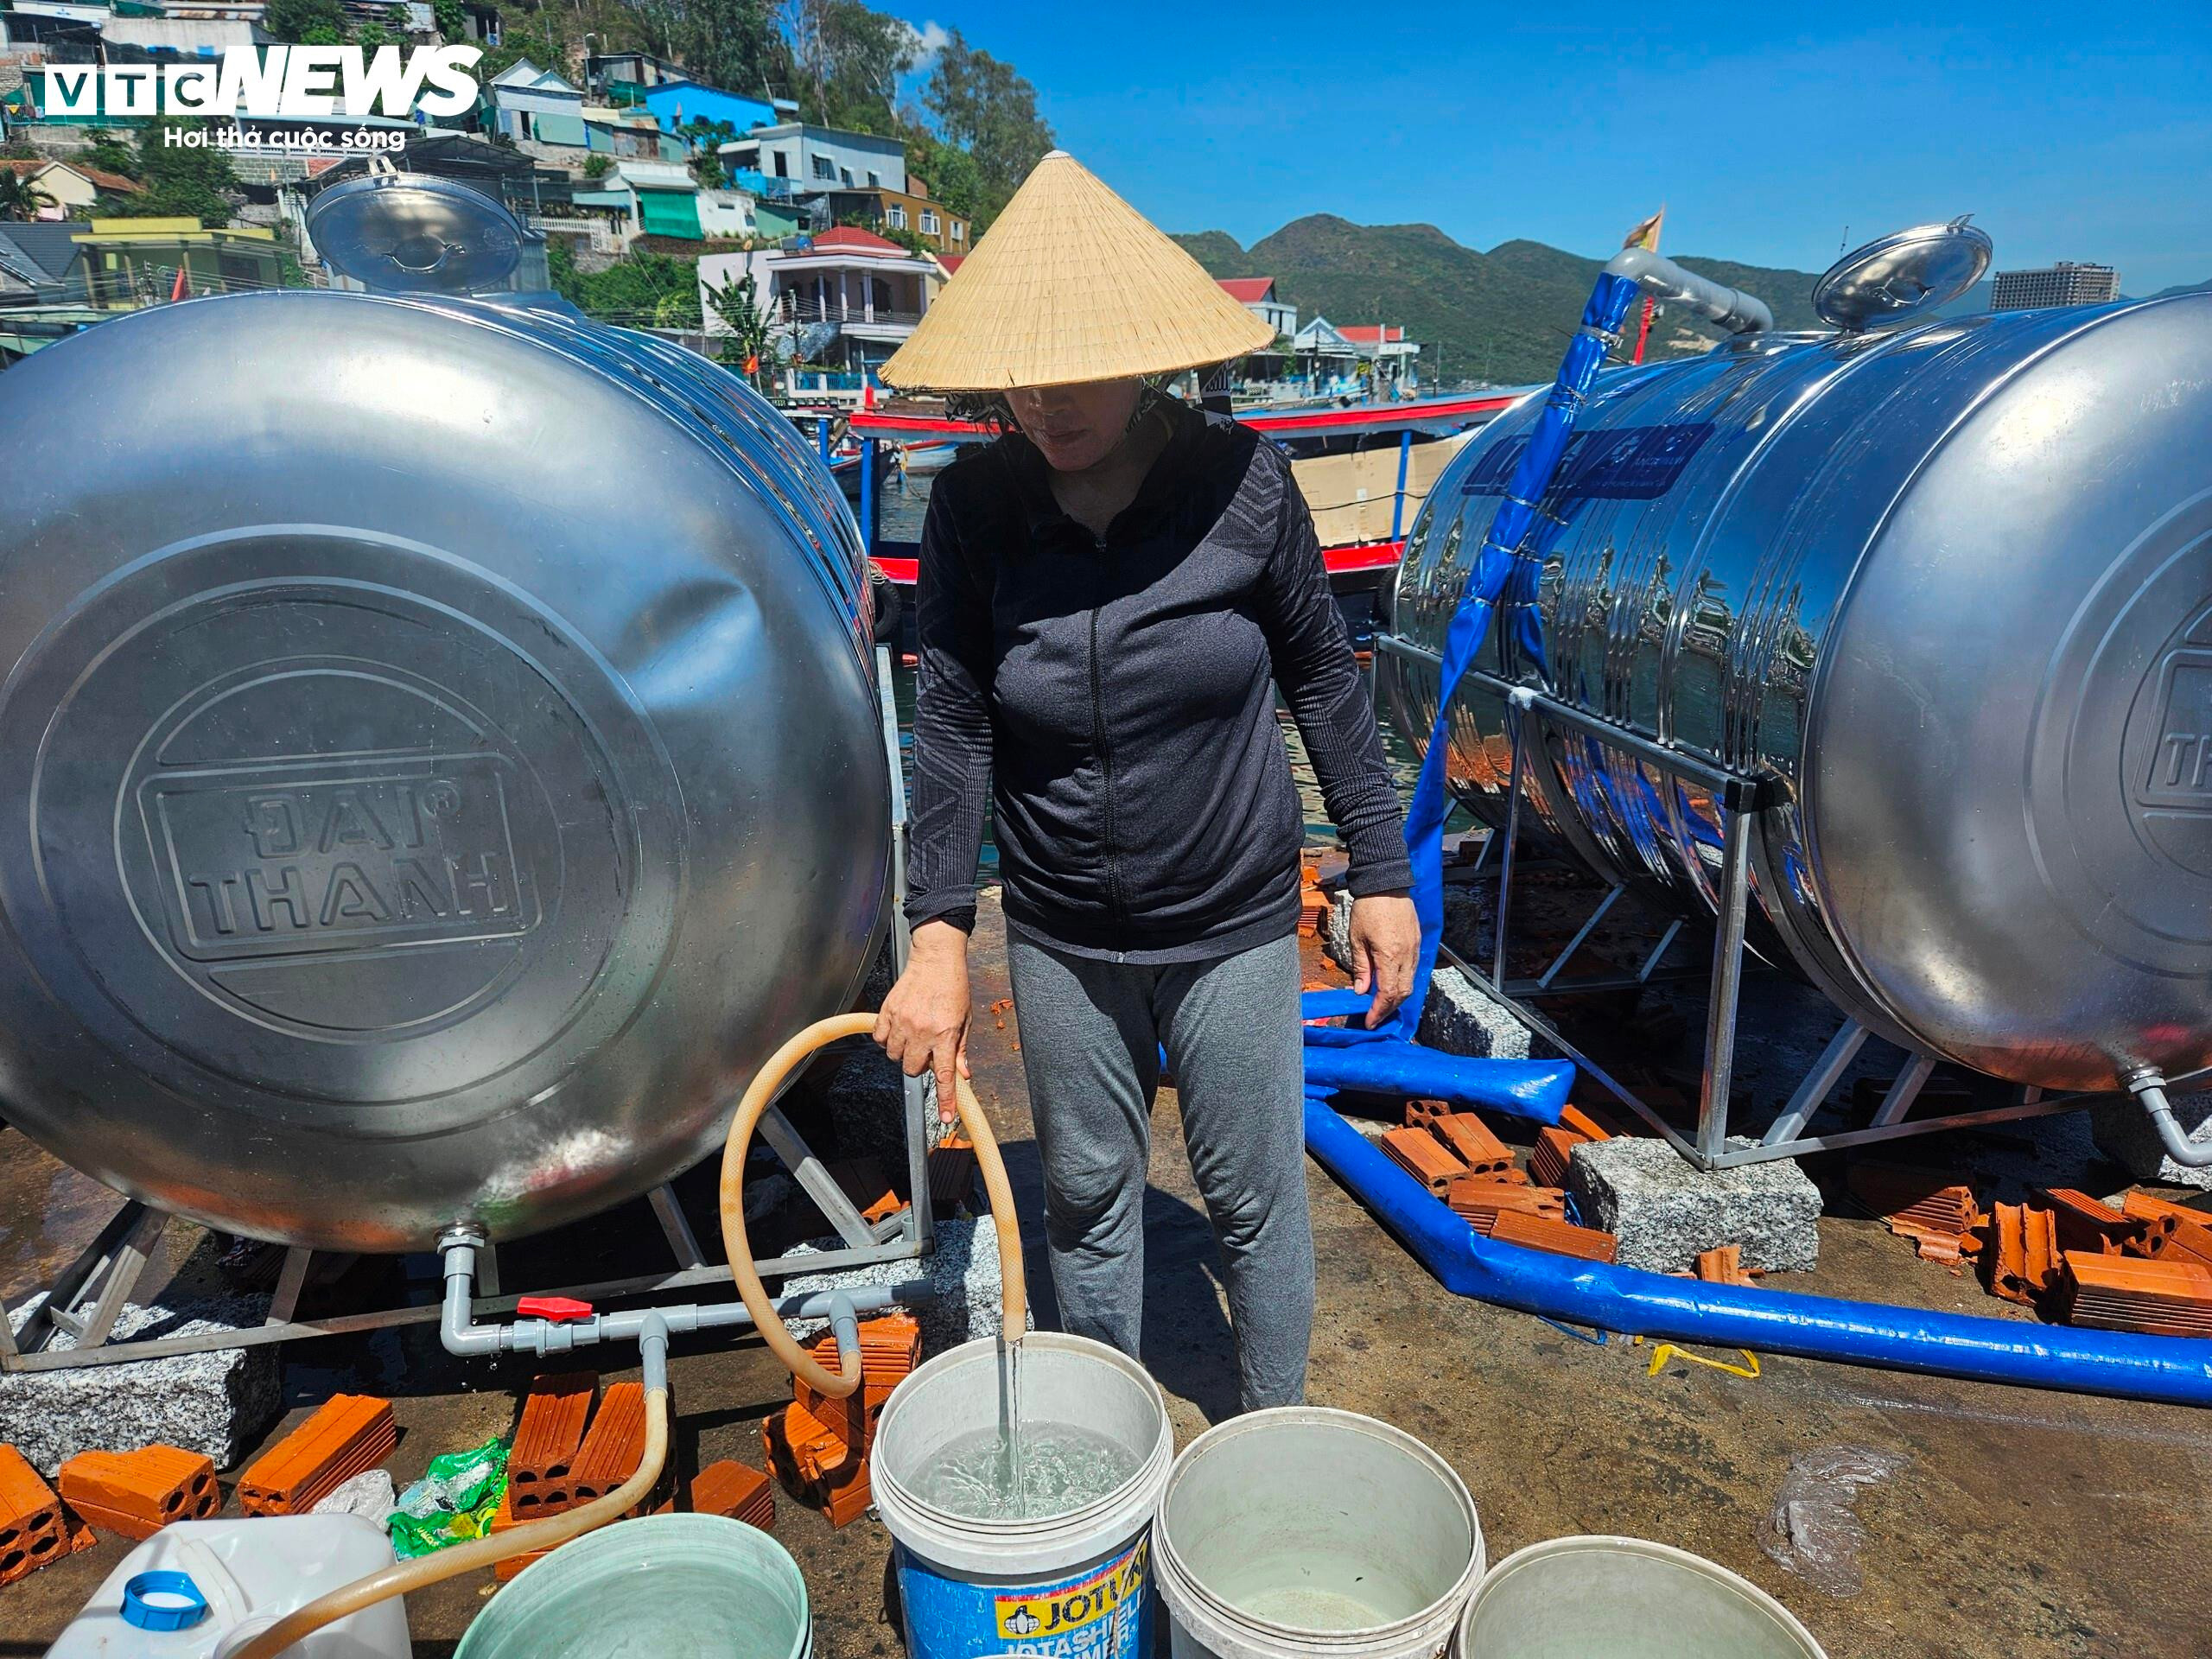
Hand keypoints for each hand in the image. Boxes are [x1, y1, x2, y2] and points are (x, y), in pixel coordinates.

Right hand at [874, 920, 971, 1122]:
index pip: (945, 1075)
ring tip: (912, 1037)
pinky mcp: (887, 1011)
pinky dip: (886, 1039)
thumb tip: (963, 1074)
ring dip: (903, 1052)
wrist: (936, 958)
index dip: (945, 1099)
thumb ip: (960, 1048)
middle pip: (913, 1069)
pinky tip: (898, 1029)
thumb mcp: (965, 1019)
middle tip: (926, 1051)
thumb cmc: (953, 987)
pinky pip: (879, 1038)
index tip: (945, 1117)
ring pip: (894, 1056)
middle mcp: (922, 1031)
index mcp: (945, 1034)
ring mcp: (902, 1021)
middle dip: (919, 1066)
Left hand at [1349, 893, 1419, 1028]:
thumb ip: (1361, 967)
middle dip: (1389, 1008)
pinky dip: (1403, 981)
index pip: (1388, 993)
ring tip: (1382, 1003)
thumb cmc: (1368, 908)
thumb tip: (1361, 990)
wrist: (1386, 882)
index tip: (1370, 1021)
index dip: (1379, 1011)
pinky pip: (1413, 969)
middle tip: (1375, 1016)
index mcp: (1390, 956)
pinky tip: (1392, 983)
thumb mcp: (1357, 939)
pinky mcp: (1417, 942)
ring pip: (1411, 982)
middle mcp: (1407, 955)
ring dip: (1398, 996)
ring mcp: (1415, 948)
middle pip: (1404, 992)